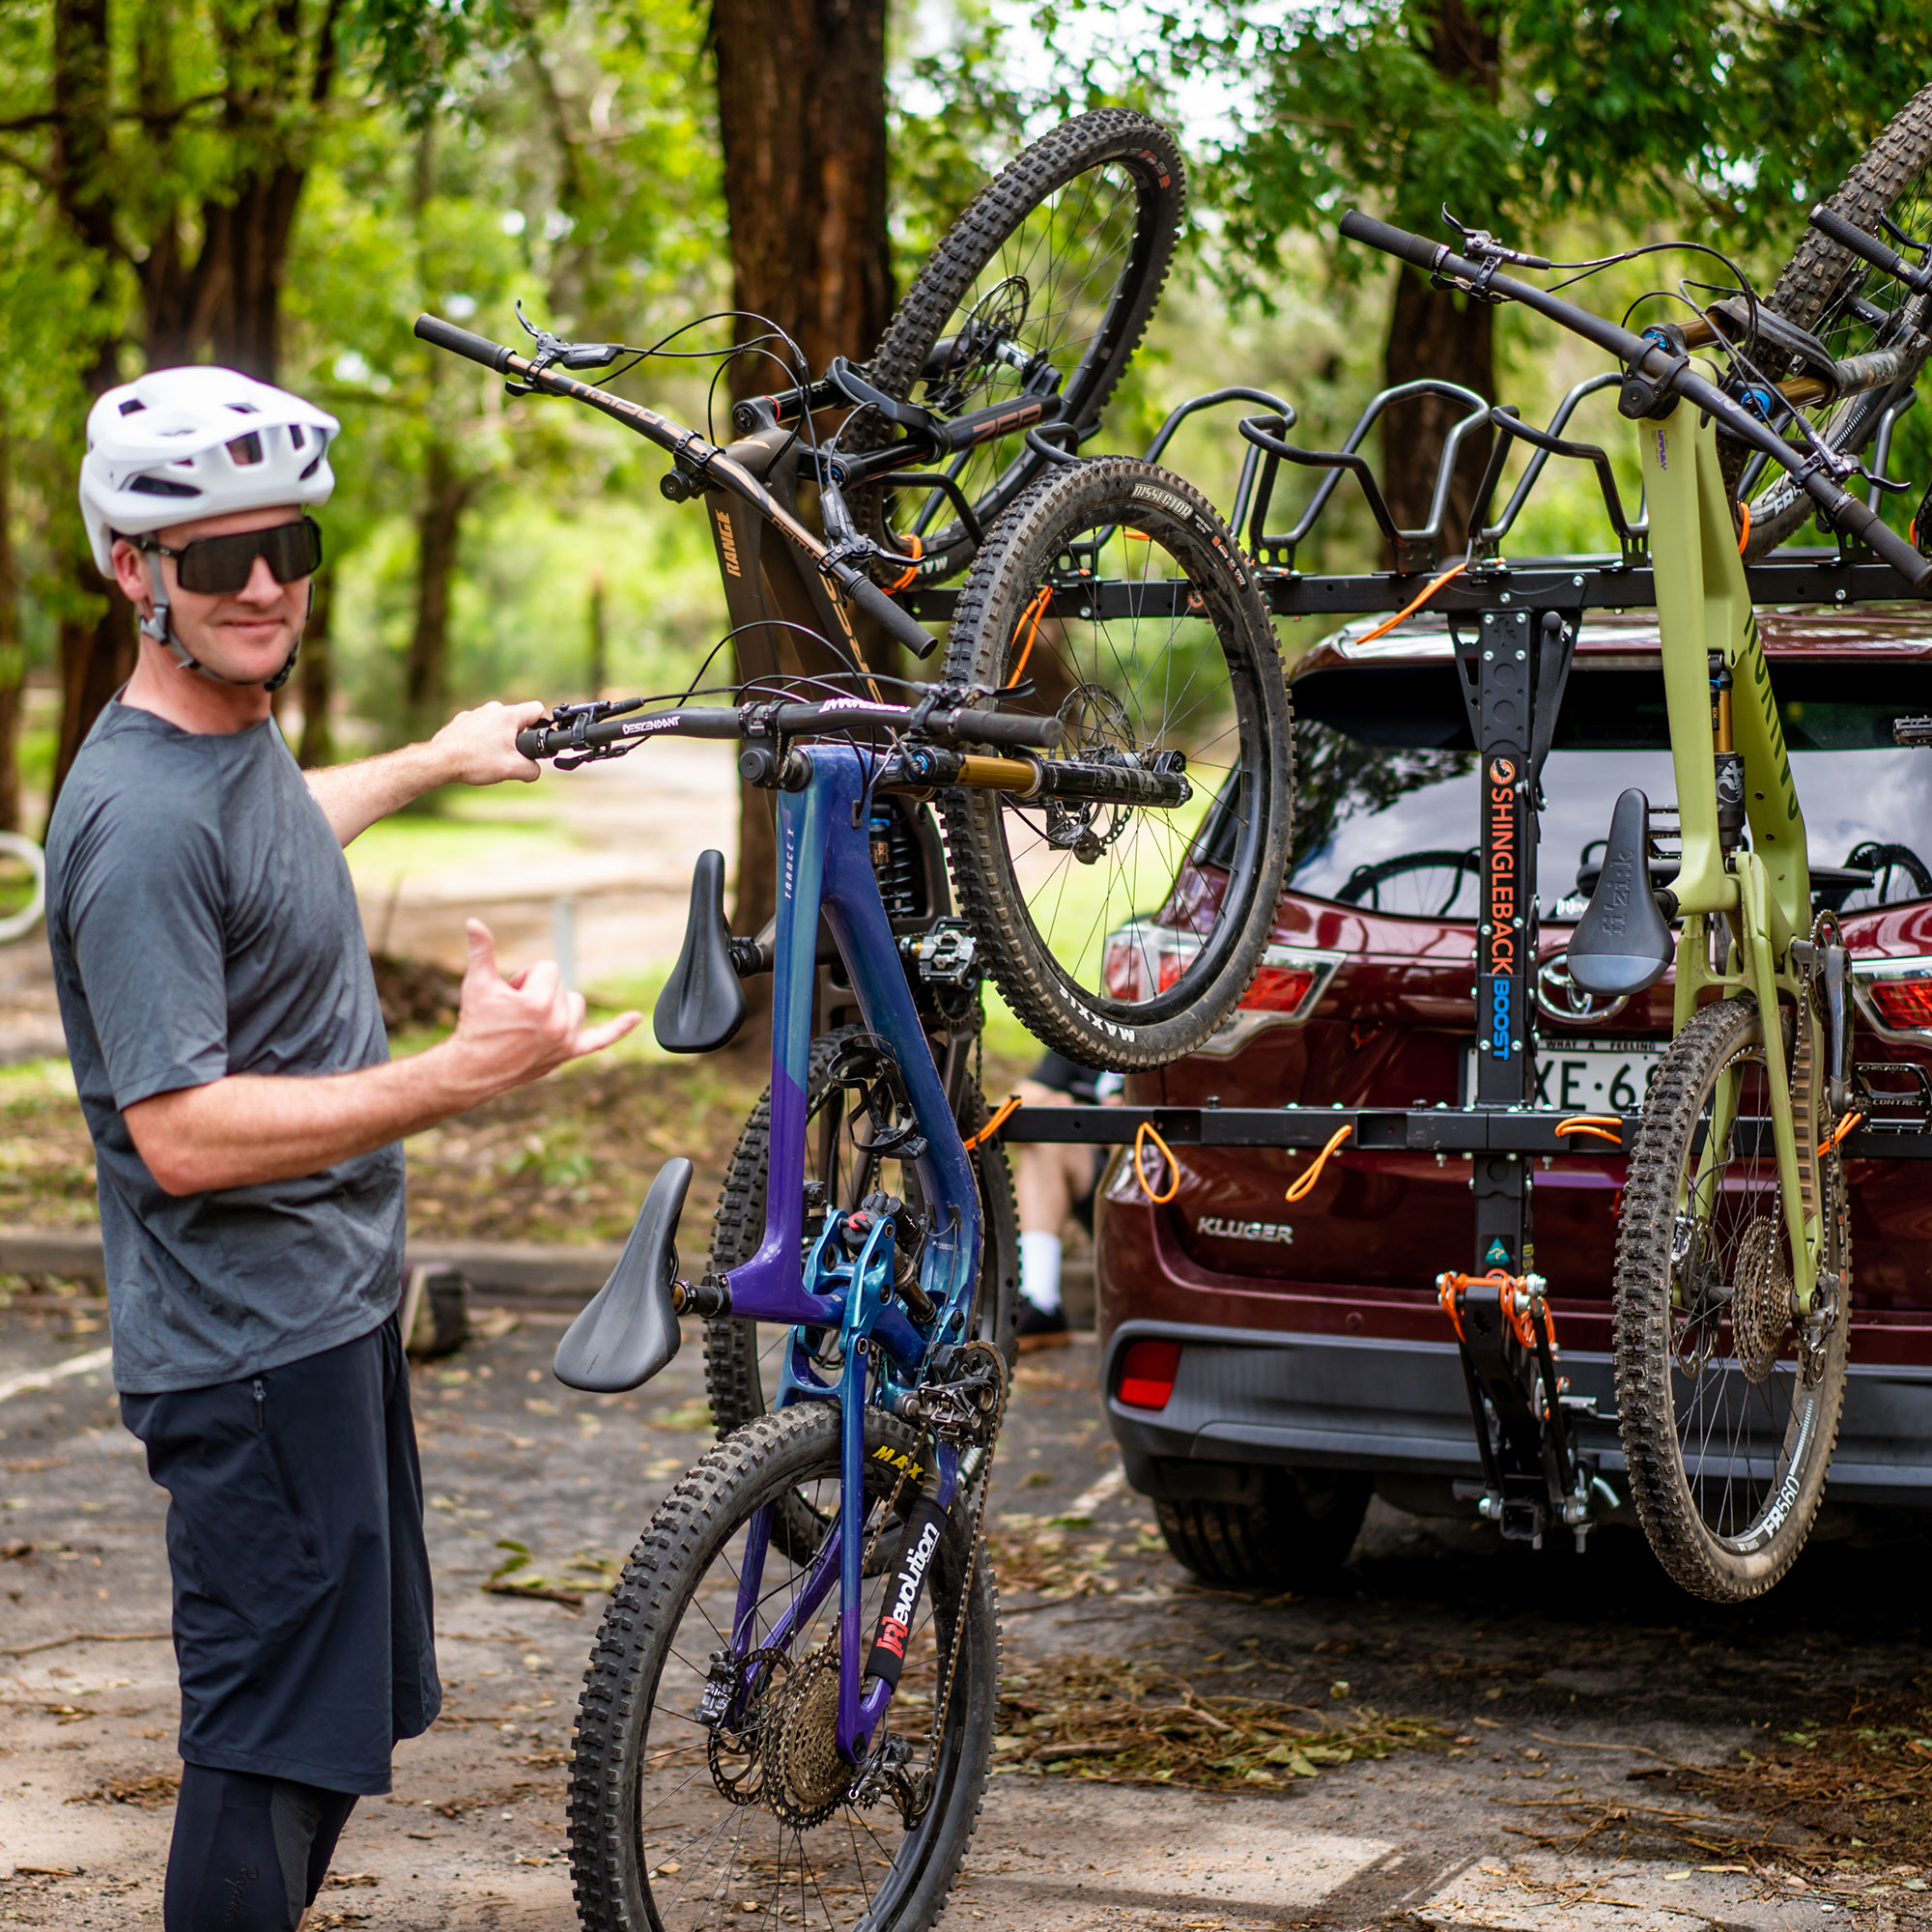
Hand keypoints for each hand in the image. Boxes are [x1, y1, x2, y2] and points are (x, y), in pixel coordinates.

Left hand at [430, 700, 548, 785]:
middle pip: (516, 720)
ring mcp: (474, 713)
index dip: (543, 724)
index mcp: (507, 715)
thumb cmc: (476, 761)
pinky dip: (481, 740)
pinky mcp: (461, 721)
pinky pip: (479, 728)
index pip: (537, 709)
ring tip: (490, 758)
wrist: (440, 761)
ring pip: (497, 725)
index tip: (536, 739)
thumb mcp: (512, 769)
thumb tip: (535, 771)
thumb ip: (532, 770)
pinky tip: (475, 755)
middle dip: (517, 737)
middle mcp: (491, 709)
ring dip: (498, 739)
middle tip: (510, 756)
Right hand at [445, 920, 641, 1097]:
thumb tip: (474, 921)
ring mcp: (566, 1040)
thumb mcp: (478, 984)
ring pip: (575, 1004)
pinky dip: (618, 1029)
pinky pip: (600, 1040)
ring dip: (556, 1006)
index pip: (548, 968)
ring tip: (529, 1021)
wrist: (474, 1070)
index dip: (525, 977)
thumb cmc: (476, 1023)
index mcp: (539, 1003)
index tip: (509, 994)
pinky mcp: (569, 1053)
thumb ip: (481, 951)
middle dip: (536, 991)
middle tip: (512, 1012)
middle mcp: (558, 1022)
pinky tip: (636, 1017)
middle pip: (561, 984)